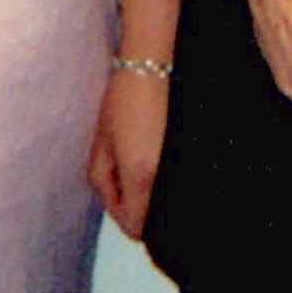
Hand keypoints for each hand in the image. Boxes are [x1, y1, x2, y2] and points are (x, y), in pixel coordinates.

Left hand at [87, 65, 168, 238]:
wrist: (154, 66)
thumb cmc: (123, 99)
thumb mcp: (102, 143)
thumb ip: (103, 182)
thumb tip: (116, 202)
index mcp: (141, 176)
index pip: (135, 226)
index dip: (119, 217)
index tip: (112, 194)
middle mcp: (165, 177)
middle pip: (153, 220)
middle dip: (135, 210)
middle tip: (122, 182)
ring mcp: (181, 167)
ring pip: (165, 202)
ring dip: (149, 196)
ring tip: (137, 166)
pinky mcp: (189, 156)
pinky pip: (175, 183)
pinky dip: (162, 181)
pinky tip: (152, 158)